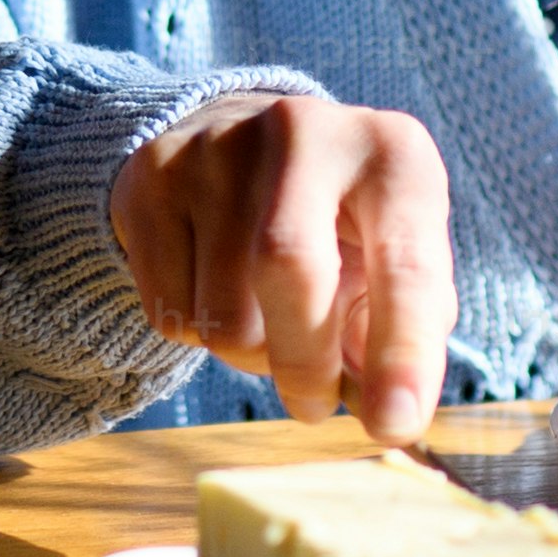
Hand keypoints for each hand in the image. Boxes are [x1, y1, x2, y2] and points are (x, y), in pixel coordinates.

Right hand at [108, 91, 456, 441]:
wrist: (237, 138)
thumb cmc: (340, 220)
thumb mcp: (390, 253)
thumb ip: (401, 330)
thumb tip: (387, 412)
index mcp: (391, 152)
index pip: (404, 262)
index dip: (404, 354)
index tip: (394, 426)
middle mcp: (305, 130)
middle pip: (289, 271)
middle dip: (304, 365)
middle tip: (314, 407)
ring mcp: (218, 146)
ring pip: (223, 312)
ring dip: (250, 357)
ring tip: (268, 325)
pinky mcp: (152, 173)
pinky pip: (169, 309)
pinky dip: (198, 334)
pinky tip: (216, 291)